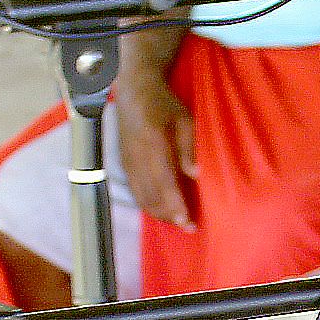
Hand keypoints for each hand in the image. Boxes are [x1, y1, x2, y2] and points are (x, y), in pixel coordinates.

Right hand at [116, 71, 198, 228]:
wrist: (134, 92)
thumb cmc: (164, 105)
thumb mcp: (184, 119)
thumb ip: (189, 148)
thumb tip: (196, 175)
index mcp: (153, 144)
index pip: (164, 183)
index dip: (175, 206)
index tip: (188, 222)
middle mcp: (137, 157)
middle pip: (151, 196)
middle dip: (169, 216)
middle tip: (188, 227)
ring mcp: (128, 162)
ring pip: (141, 197)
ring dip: (159, 214)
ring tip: (178, 221)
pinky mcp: (124, 165)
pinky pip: (135, 191)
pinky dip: (149, 204)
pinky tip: (163, 209)